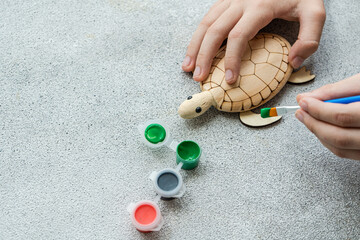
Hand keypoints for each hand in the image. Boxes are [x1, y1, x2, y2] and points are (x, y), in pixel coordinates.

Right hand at [182, 0, 325, 83]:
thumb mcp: (314, 12)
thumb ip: (310, 38)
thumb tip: (292, 63)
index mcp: (260, 7)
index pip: (239, 36)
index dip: (231, 60)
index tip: (229, 80)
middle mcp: (240, 2)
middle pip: (215, 31)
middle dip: (204, 56)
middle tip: (199, 78)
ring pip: (205, 23)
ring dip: (194, 46)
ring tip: (188, 67)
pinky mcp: (225, 0)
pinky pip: (207, 18)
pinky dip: (197, 36)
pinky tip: (194, 50)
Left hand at [296, 73, 359, 159]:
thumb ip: (336, 90)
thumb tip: (308, 98)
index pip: (342, 116)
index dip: (318, 109)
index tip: (303, 101)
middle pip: (339, 137)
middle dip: (313, 123)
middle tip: (300, 111)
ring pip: (341, 148)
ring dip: (319, 133)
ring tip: (307, 118)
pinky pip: (347, 153)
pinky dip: (330, 141)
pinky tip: (322, 128)